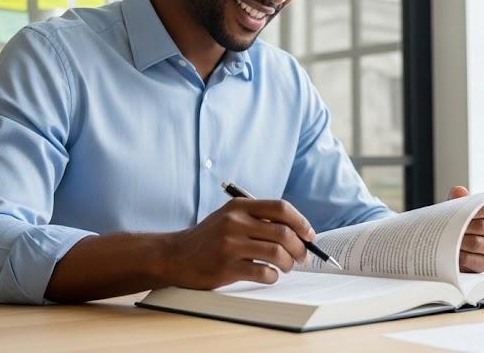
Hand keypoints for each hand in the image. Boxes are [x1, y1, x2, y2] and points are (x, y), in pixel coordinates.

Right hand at [163, 198, 314, 288]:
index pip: (280, 208)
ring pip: (276, 253)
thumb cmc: (209, 238)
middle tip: (303, 257)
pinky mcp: (226, 268)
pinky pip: (263, 272)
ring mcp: (229, 245)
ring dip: (288, 263)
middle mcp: (234, 222)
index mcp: (239, 206)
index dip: (301, 222)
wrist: (174, 256)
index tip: (309, 235)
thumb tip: (298, 232)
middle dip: (300, 248)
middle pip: (283, 232)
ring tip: (286, 267)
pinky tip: (269, 275)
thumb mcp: (229, 217)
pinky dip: (273, 276)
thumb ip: (258, 219)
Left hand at [447, 186, 483, 272]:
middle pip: (482, 226)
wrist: (462, 244)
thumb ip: (460, 198)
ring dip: (459, 241)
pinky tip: (451, 250)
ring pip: (476, 243)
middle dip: (462, 226)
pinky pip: (473, 260)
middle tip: (448, 226)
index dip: (475, 209)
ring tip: (447, 237)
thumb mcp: (462, 208)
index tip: (460, 210)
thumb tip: (458, 191)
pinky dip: (460, 255)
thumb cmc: (465, 223)